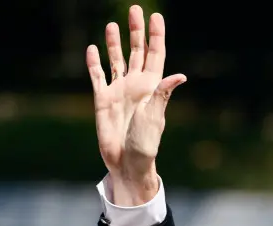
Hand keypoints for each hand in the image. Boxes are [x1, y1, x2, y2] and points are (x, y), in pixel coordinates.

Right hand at [86, 6, 185, 204]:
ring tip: (113, 25)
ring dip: (115, 43)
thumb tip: (179, 76)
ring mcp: (119, 91)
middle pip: (136, 52)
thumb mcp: (155, 119)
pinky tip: (92, 49)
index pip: (155, 55)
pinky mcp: (103, 100)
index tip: (155, 16)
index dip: (156, 35)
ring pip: (116, 60)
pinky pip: (98, 76)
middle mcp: (136, 85)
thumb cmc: (145, 145)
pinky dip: (94, 63)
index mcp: (151, 87)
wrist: (127, 164)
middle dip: (136, 31)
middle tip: (135, 9)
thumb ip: (162, 95)